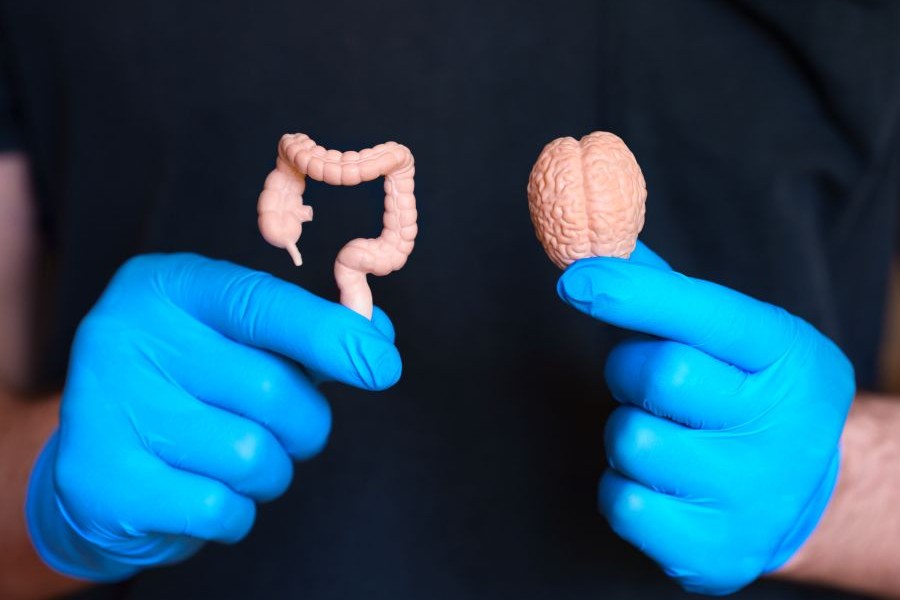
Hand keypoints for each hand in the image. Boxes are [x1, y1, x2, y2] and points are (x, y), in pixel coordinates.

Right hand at [26, 254, 400, 580]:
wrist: (99, 457)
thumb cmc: (190, 383)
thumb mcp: (240, 337)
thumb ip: (307, 333)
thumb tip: (377, 335)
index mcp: (167, 286)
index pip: (262, 304)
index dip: (331, 335)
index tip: (383, 364)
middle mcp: (126, 335)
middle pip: (270, 388)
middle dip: (304, 423)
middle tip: (287, 427)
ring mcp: (107, 408)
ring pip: (251, 456)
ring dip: (270, 470)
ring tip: (234, 457)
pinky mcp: (104, 482)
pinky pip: (220, 509)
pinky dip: (235, 510)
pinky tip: (202, 489)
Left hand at [556, 242, 854, 594]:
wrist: (795, 493)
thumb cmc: (746, 396)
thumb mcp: (734, 337)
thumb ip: (668, 294)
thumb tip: (595, 242)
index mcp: (790, 358)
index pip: (707, 315)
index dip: (637, 294)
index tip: (576, 279)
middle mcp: (784, 429)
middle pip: (661, 374)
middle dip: (632, 372)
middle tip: (654, 383)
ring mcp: (754, 496)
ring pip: (633, 440)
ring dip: (629, 431)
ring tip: (666, 435)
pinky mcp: (716, 550)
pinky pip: (624, 503)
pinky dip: (625, 488)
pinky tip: (661, 483)